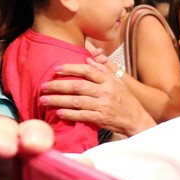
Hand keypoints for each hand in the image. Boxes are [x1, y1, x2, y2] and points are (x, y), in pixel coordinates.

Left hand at [38, 58, 155, 136]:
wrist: (137, 120)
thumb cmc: (127, 101)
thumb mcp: (119, 83)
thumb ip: (104, 70)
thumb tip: (88, 59)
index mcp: (109, 81)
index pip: (88, 71)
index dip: (71, 69)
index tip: (56, 69)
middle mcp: (106, 92)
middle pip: (78, 86)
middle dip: (58, 86)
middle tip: (43, 87)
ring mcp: (103, 106)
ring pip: (76, 101)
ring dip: (58, 100)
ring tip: (44, 100)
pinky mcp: (101, 118)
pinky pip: (82, 116)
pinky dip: (69, 114)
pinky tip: (58, 113)